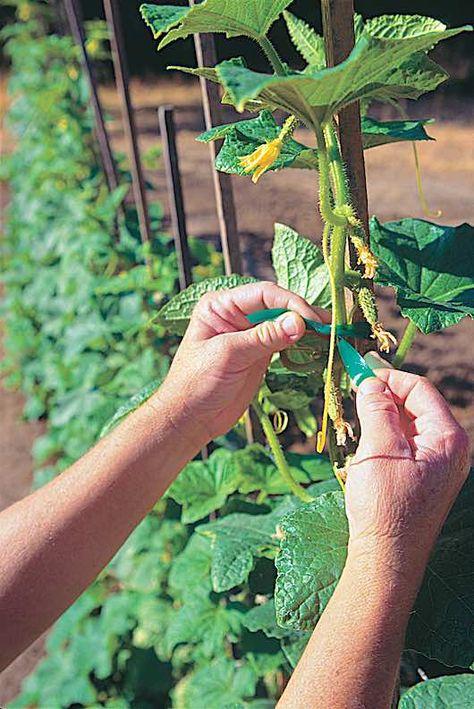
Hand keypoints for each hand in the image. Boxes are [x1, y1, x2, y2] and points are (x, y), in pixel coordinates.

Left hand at [154, 282, 328, 449]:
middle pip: (278, 305)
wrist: (189, 419)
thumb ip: (264, 338)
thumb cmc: (196, 383)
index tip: (310, 320)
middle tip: (331, 325)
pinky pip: (285, 342)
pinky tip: (318, 346)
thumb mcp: (229, 355)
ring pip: (284, 323)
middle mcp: (236, 314)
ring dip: (307, 328)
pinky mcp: (259, 354)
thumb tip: (300, 323)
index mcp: (221, 305)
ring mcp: (249, 334)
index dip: (290, 303)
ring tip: (332, 334)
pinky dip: (302, 343)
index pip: (264, 294)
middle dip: (303, 314)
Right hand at [346, 354, 469, 571]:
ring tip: (358, 425)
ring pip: (408, 424)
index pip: (420, 389)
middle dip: (385, 397)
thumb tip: (372, 382)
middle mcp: (451, 449)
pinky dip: (385, 437)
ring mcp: (439, 465)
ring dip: (382, 418)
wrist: (386, 558)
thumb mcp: (378, 449)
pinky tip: (366, 448)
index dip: (389, 377)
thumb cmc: (384, 506)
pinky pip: (406, 444)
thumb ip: (377, 409)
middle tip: (354, 395)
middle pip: (416, 405)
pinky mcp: (425, 478)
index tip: (359, 373)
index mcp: (448, 438)